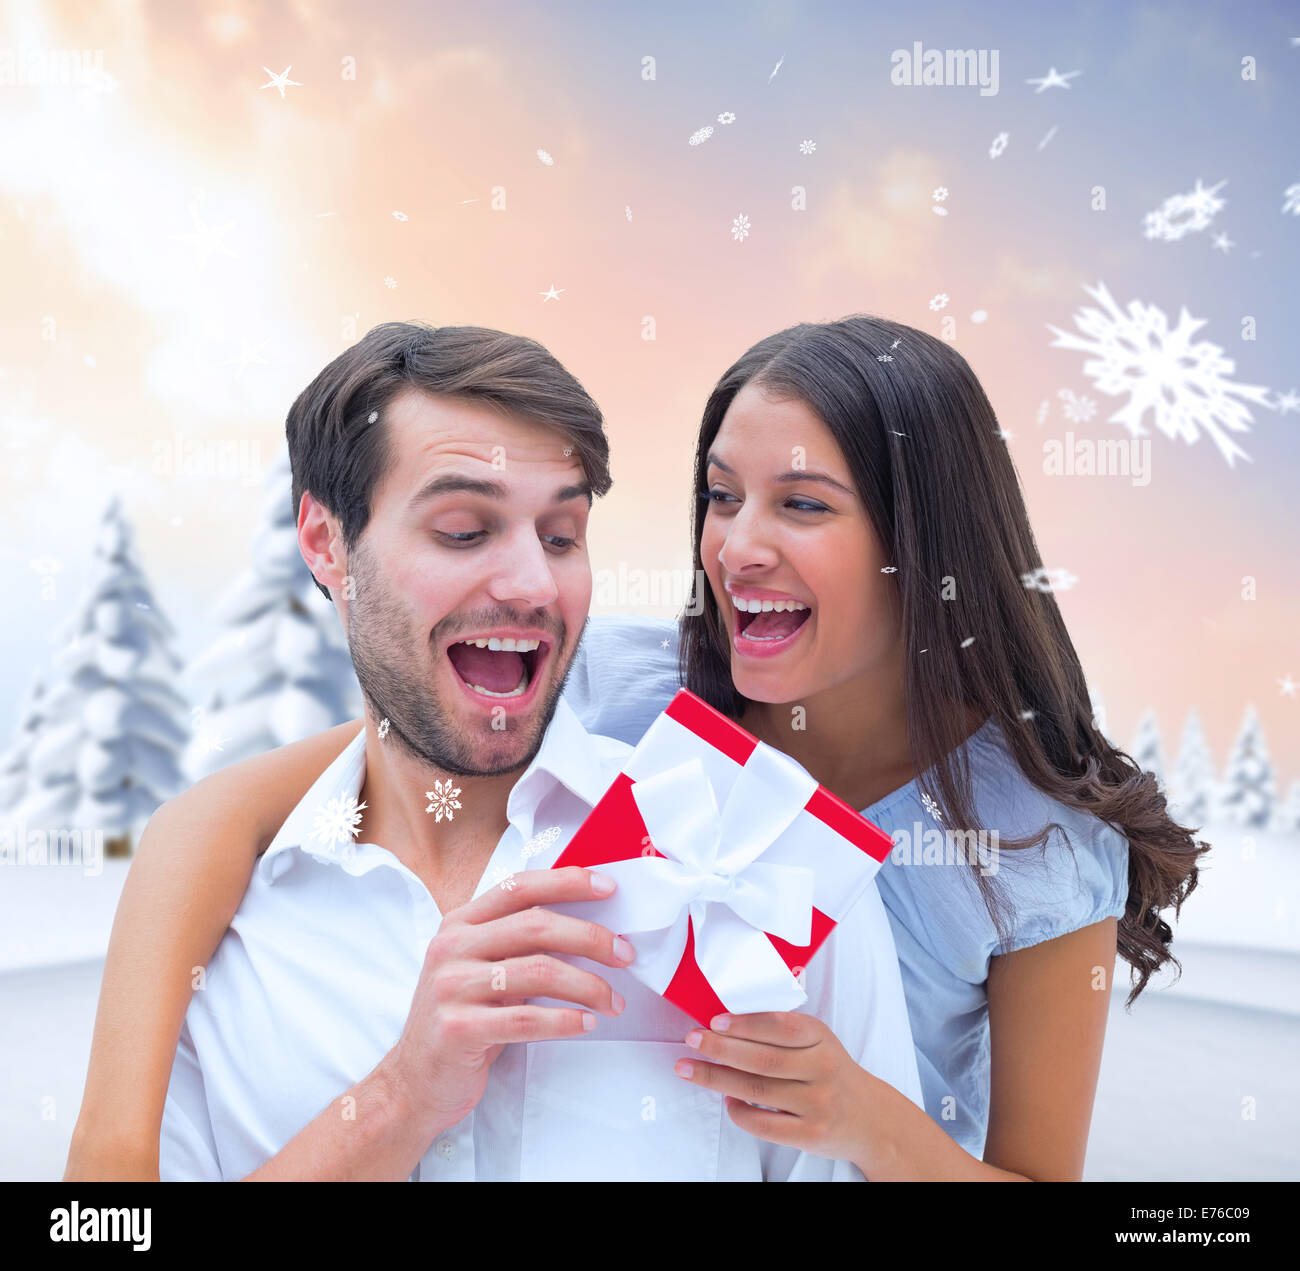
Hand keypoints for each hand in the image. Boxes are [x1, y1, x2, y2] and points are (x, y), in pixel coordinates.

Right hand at [381, 867, 635, 1142]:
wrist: (415, 1081)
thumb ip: (517, 942)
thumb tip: (588, 926)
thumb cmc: (463, 1017)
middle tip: (625, 954)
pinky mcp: (457, 1029)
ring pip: (538, 972)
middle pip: (536, 926)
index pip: (519, 887)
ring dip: (588, 985)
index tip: (609, 888)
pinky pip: (526, 1019)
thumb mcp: (481, 967)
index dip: (567, 882)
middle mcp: (451, 947)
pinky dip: (565, 1020)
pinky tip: (586, 1023)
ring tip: (613, 1001)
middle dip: (591, 937)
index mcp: (460, 923)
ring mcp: (450, 988)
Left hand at [672, 1011, 883, 1169]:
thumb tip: (727, 1026)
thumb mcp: (820, 1042)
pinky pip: (765, 1124)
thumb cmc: (833, 1072)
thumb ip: (783, 1032)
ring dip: (717, 1078)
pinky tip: (726, 1100)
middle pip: (762, 1059)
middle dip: (720, 1048)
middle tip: (692, 1040)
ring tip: (690, 1069)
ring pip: (757, 1090)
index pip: (780, 1026)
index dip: (745, 1024)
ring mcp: (817, 1104)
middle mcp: (822, 1070)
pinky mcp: (811, 1134)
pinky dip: (739, 1112)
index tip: (714, 1021)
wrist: (871, 1118)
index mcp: (822, 1038)